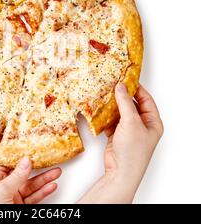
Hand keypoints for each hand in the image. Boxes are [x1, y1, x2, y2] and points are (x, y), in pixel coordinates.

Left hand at [0, 157, 61, 203]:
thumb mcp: (1, 191)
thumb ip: (15, 176)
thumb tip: (26, 161)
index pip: (8, 164)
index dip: (20, 157)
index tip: (32, 149)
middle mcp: (2, 188)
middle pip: (23, 174)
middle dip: (37, 168)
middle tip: (49, 160)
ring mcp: (12, 198)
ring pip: (31, 186)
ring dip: (45, 179)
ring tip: (56, 172)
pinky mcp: (21, 208)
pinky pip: (34, 197)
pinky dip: (44, 192)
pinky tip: (51, 186)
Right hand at [78, 83, 162, 203]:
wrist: (120, 172)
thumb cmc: (132, 150)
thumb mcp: (131, 122)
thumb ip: (125, 102)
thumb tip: (120, 86)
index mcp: (153, 122)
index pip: (146, 99)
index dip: (136, 88)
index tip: (126, 78)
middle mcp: (142, 125)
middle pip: (132, 105)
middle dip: (122, 96)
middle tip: (112, 85)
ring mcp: (129, 130)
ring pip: (120, 112)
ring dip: (112, 106)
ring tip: (104, 95)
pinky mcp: (117, 135)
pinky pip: (112, 121)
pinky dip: (105, 116)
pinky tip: (99, 110)